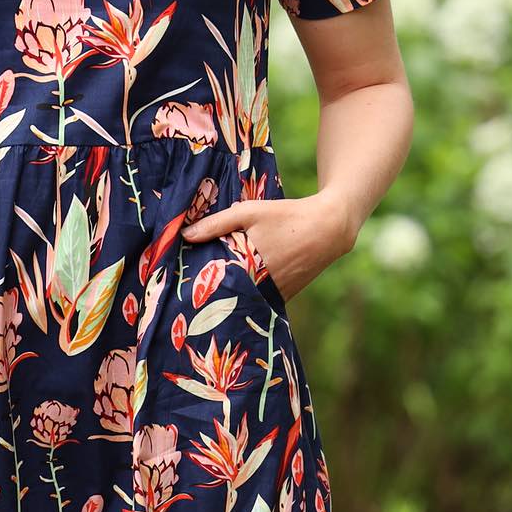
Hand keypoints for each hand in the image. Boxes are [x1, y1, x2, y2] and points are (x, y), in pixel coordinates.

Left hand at [180, 189, 353, 302]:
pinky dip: (250, 294)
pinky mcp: (286, 295)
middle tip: (193, 289)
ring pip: (245, 299)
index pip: (215, 283)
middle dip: (213, 292)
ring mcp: (276, 294)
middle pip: (229, 294)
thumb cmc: (287, 216)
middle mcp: (263, 286)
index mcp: (250, 266)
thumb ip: (217, 223)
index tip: (183, 283)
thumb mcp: (250, 212)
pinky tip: (240, 286)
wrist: (329, 228)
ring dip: (232, 294)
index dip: (199, 283)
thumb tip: (185, 235)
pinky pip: (260, 299)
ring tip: (212, 290)